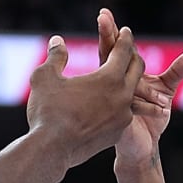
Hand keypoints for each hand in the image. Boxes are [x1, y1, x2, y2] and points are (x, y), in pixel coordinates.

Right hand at [26, 19, 143, 167]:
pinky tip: (119, 104)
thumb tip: (57, 41)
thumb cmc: (47, 111)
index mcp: (109, 78)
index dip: (124, 38)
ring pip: (136, 93)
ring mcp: (123, 116)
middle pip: (137, 69)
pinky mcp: (118, 132)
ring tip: (135, 78)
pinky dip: (124, 104)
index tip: (125, 31)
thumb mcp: (45, 77)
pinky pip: (127, 113)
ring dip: (135, 83)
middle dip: (133, 56)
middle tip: (128, 50)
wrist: (51, 151)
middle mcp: (122, 95)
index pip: (123, 51)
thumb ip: (55, 56)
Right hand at [96, 9, 182, 164]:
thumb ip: (176, 72)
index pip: (115, 49)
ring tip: (132, 55)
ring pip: (118, 79)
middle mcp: (112, 85)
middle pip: (107, 57)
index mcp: (120, 75)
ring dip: (129, 70)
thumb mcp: (165, 90)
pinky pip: (129, 105)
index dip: (111, 32)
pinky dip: (145, 102)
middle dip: (107, 37)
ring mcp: (112, 101)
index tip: (105, 13)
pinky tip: (160, 104)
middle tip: (104, 18)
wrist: (143, 147)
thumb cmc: (149, 117)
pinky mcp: (118, 119)